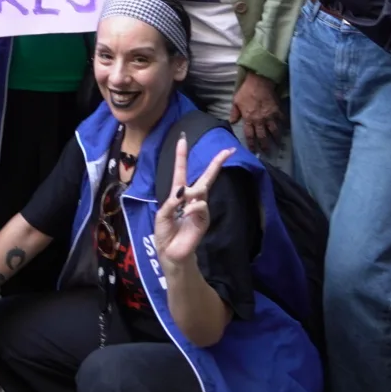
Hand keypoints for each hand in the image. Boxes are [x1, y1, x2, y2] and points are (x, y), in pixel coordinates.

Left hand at [154, 134, 229, 264]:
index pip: (181, 171)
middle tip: (228, 150)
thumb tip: (183, 190)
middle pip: (206, 177)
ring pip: (202, 190)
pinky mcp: (204, 219)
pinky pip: (201, 205)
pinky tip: (187, 213)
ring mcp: (199, 208)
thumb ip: (171, 201)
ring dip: (193, 192)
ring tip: (184, 202)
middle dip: (216, 163)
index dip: (182, 155)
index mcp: (177, 194)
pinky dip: (193, 207)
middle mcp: (191, 198)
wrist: (170, 252)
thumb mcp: (162, 214)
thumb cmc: (164, 233)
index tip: (183, 139)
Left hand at [230, 71, 280, 152]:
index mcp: (249, 119)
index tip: (253, 150)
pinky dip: (284, 124)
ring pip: (273, 131)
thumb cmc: (246, 91)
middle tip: (267, 151)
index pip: (250, 135)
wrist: (259, 82)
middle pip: (262, 136)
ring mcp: (269, 116)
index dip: (251, 144)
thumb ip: (234, 112)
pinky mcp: (277, 111)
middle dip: (265, 145)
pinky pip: (282, 120)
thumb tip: (232, 121)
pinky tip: (287, 128)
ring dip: (276, 138)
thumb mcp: (236, 101)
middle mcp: (259, 121)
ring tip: (278, 143)